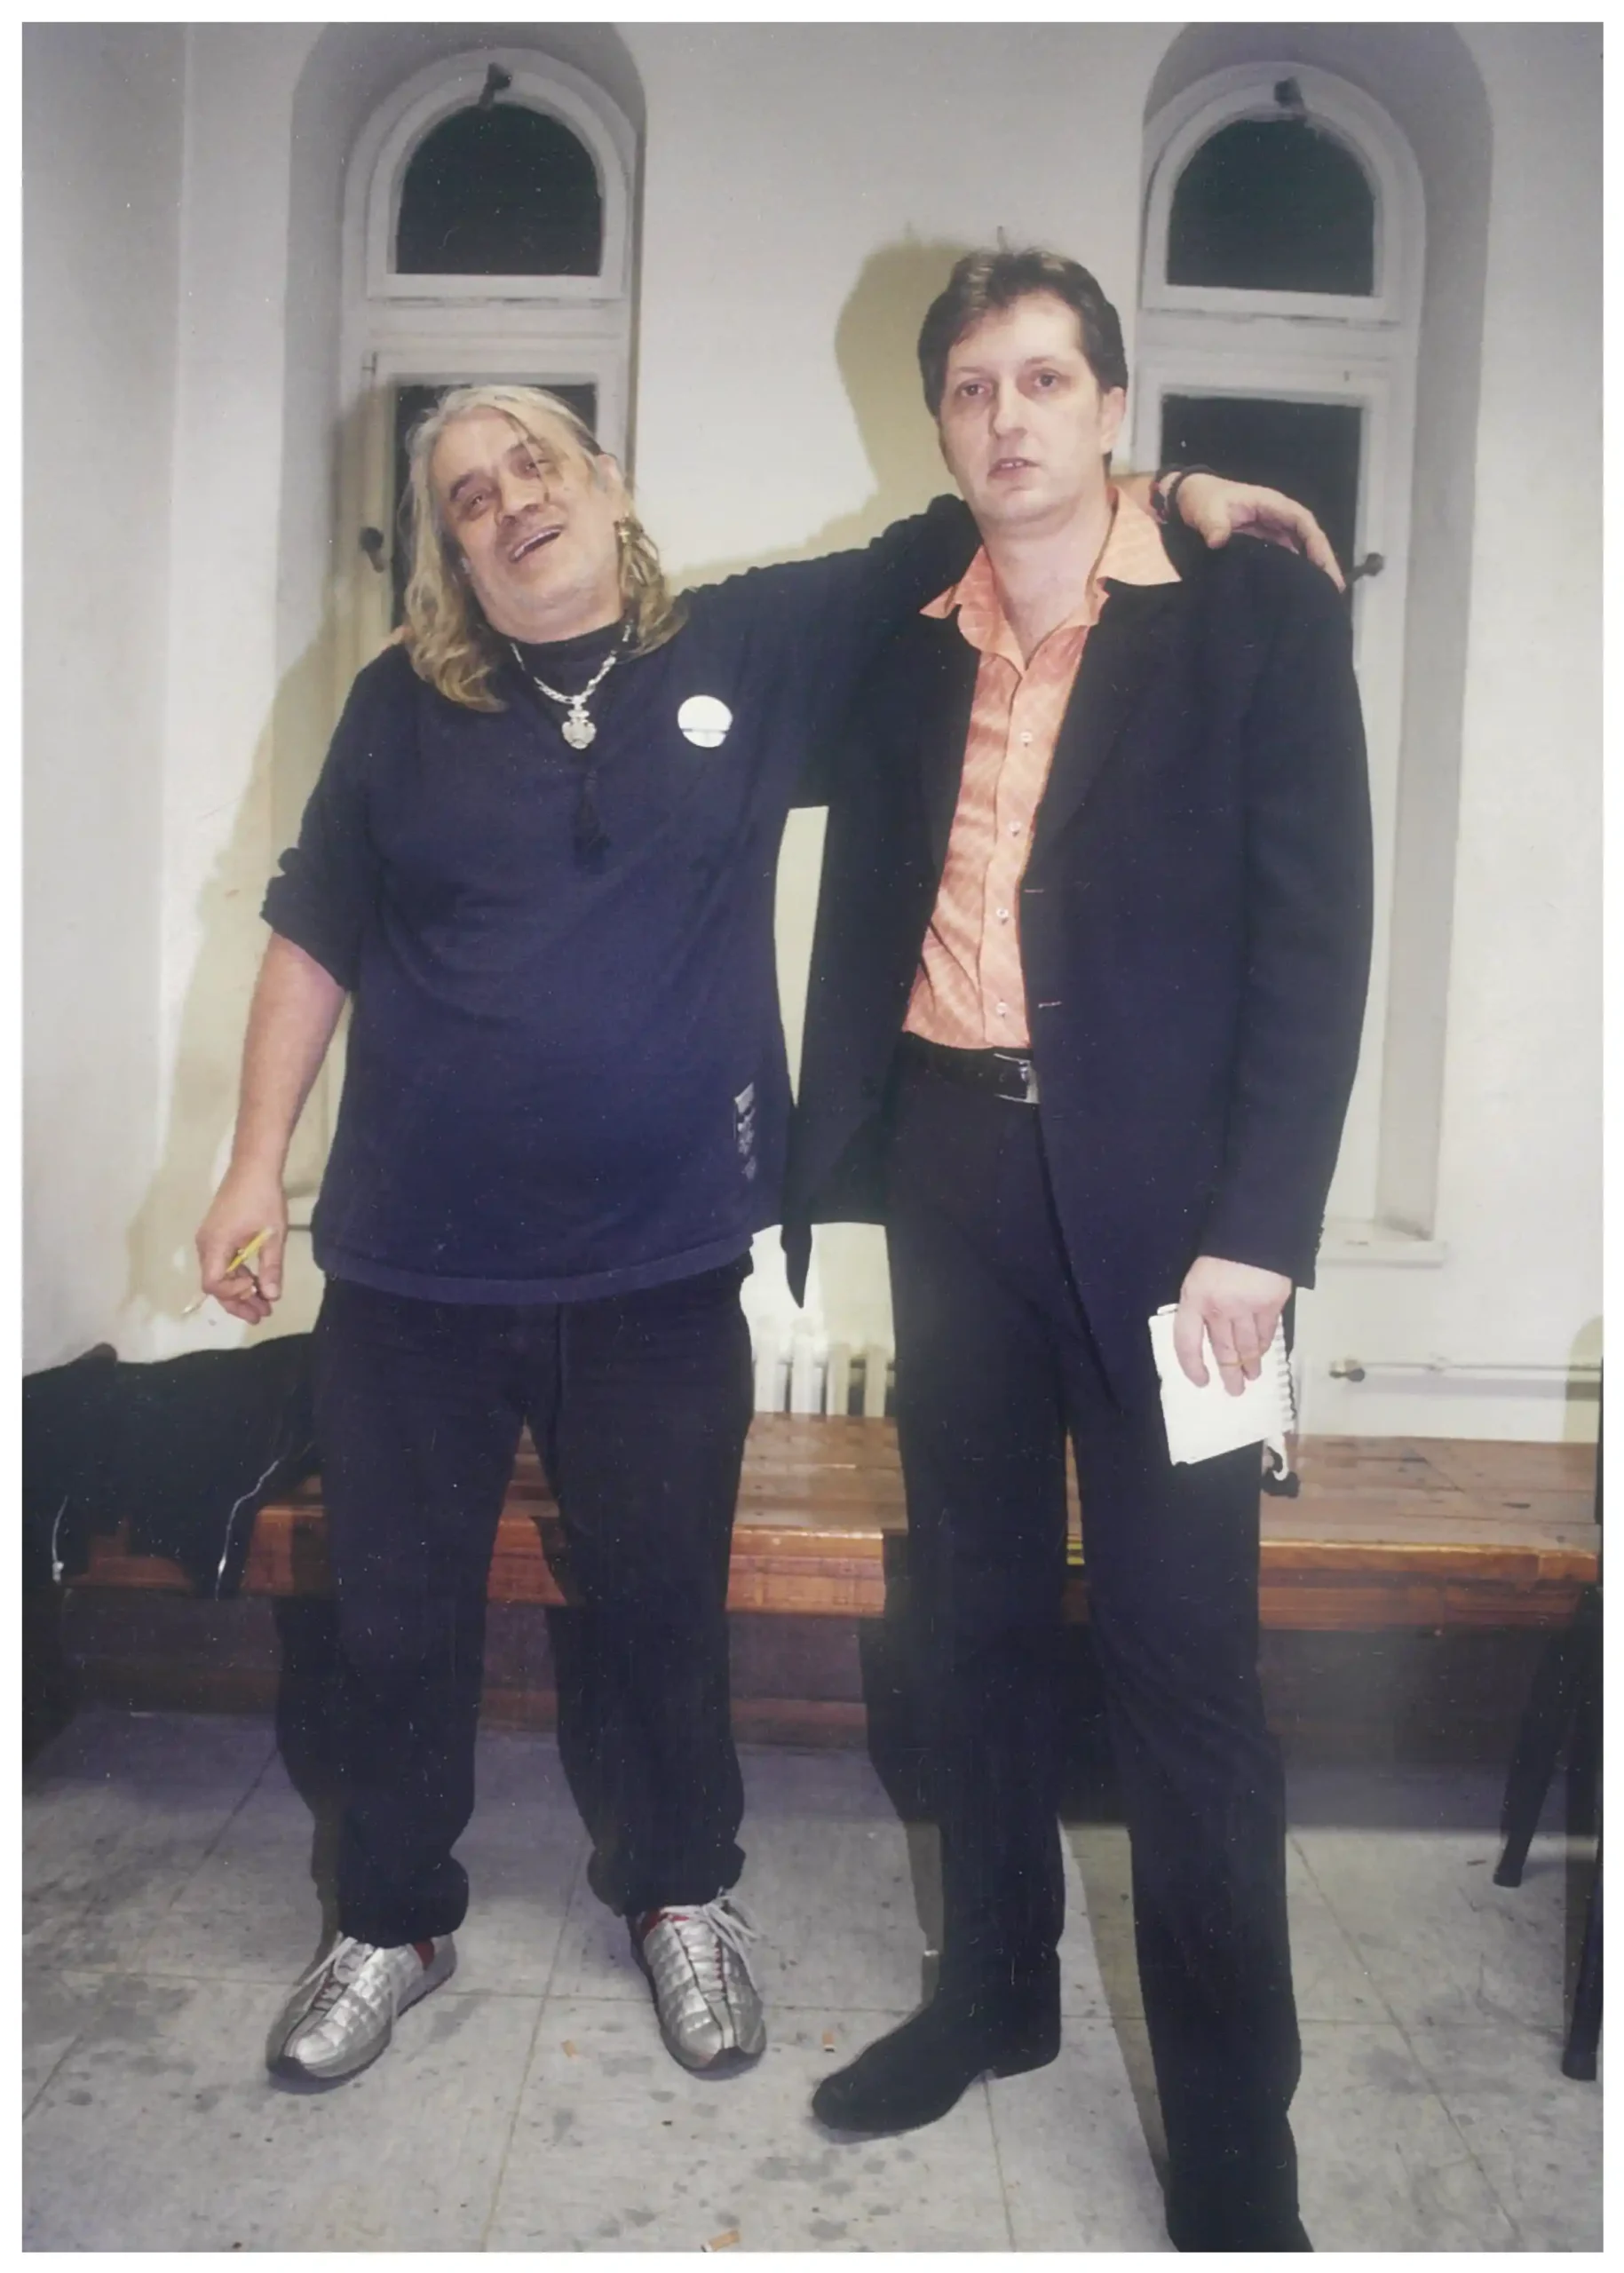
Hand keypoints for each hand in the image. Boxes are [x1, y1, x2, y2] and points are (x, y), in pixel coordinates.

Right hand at [195, 1168, 287, 1324]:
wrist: (253, 1166)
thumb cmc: (264, 1198)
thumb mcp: (273, 1235)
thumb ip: (271, 1268)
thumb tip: (272, 1297)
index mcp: (215, 1245)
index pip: (213, 1284)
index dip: (233, 1295)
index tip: (256, 1292)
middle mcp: (206, 1244)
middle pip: (214, 1283)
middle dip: (237, 1301)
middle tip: (262, 1315)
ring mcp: (209, 1239)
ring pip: (219, 1273)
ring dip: (239, 1289)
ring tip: (264, 1303)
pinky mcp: (216, 1233)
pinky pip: (222, 1262)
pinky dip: (237, 1274)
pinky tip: (256, 1282)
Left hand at [1171, 473, 1344, 591]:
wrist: (1189, 500)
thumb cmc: (1203, 500)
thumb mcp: (1208, 510)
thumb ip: (1214, 524)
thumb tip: (1217, 541)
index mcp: (1272, 505)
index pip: (1303, 522)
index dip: (1316, 543)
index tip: (1323, 566)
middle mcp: (1277, 518)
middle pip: (1308, 538)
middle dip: (1322, 561)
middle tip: (1334, 589)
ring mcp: (1271, 531)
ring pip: (1299, 550)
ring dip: (1311, 569)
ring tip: (1322, 596)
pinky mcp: (1262, 545)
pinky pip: (1284, 558)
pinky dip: (1293, 573)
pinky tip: (1296, 593)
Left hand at [1173, 1255, 1291, 1397]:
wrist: (1254, 1230)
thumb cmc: (1220, 1254)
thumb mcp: (1198, 1277)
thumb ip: (1201, 1304)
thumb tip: (1208, 1333)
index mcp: (1194, 1298)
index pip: (1186, 1342)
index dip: (1191, 1366)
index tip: (1200, 1381)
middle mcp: (1219, 1308)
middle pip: (1222, 1350)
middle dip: (1228, 1373)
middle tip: (1233, 1391)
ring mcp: (1246, 1308)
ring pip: (1247, 1347)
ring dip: (1249, 1365)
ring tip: (1251, 1378)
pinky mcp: (1271, 1305)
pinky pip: (1266, 1334)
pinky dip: (1264, 1347)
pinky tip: (1263, 1354)